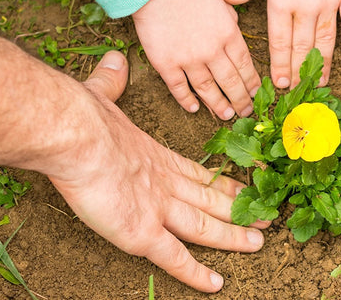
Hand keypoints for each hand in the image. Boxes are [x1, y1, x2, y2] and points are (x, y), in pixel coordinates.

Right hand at [48, 52, 268, 291]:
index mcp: (154, 156)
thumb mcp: (99, 95)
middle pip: (210, 200)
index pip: (198, 174)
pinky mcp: (143, 233)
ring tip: (259, 243)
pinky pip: (175, 259)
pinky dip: (196, 274)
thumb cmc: (80, 118)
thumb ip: (109, 83)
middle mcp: (163, 184)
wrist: (73, 135)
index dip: (223, 183)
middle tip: (267, 216)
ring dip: (232, 238)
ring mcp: (157, 209)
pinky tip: (216, 286)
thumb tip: (113, 62)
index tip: (245, 188)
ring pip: (204, 229)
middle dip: (240, 209)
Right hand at [132, 0, 259, 119]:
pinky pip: (179, 88)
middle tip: (246, 112)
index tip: (256, 93)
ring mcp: (189, 60)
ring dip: (219, 105)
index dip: (252, 82)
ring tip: (227, 116)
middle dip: (241, 100)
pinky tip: (194, 108)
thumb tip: (235, 26)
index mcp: (228, 34)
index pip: (245, 65)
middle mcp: (212, 51)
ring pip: (208, 89)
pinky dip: (187, 100)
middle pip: (231, 82)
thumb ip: (229, 17)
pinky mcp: (166, 64)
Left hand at [221, 0, 340, 87]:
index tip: (280, 84)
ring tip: (322, 82)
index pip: (280, 41)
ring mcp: (329, 0)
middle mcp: (305, 5)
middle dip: (299, 71)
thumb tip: (225, 0)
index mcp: (280, 1)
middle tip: (299, 91)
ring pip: (326, 38)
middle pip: (302, 46)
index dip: (280, 64)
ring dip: (324, 63)